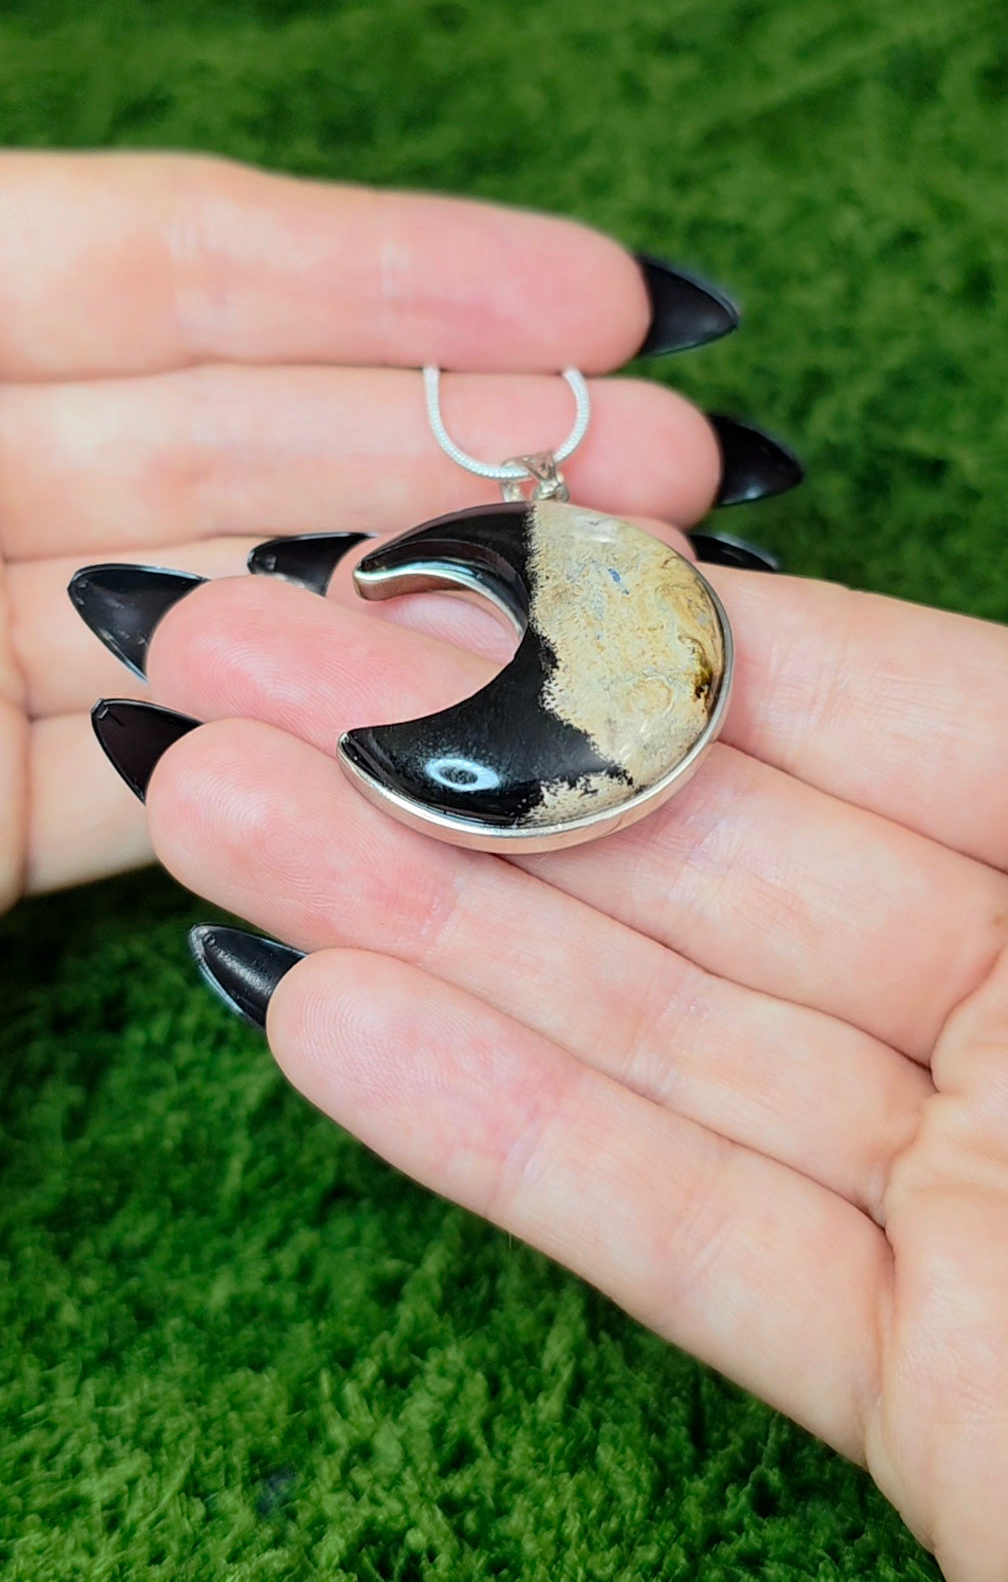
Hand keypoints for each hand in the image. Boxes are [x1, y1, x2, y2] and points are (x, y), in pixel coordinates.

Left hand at [0, 148, 742, 907]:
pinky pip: (161, 776)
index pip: (178, 266)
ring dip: (420, 610)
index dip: (396, 274)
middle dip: (456, 444)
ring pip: (232, 611)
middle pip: (239, 440)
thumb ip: (73, 290)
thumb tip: (309, 311)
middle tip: (674, 466)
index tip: (602, 299)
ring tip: (616, 596)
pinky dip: (310, 762)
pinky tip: (467, 739)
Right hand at [88, 557, 1007, 1581]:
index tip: (425, 566)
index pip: (838, 702)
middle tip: (240, 662)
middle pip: (700, 860)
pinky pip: (692, 1238)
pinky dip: (507, 1139)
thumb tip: (776, 604)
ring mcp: (961, 1195)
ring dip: (422, 928)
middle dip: (454, 758)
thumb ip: (997, 726)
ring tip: (217, 814)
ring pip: (660, 1039)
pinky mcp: (913, 1382)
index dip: (623, 627)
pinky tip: (327, 1020)